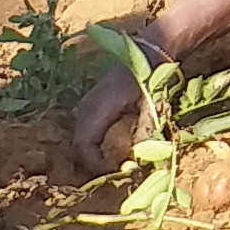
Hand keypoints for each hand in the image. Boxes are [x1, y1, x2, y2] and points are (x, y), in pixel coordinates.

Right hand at [62, 55, 145, 174]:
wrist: (148, 53)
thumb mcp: (151, 105)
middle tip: (115, 176)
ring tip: (113, 167)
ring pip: (82, 140)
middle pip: (78, 146)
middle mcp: (86, 107)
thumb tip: (136, 161)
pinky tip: (112, 153)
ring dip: (94, 156)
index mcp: (97, 107)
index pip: (83, 145)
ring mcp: (87, 106)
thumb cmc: (151, 78)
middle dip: (93, 165)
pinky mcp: (92, 107)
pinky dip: (96, 146)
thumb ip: (143, 132)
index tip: (115, 174)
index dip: (95, 165)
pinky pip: (88, 132)